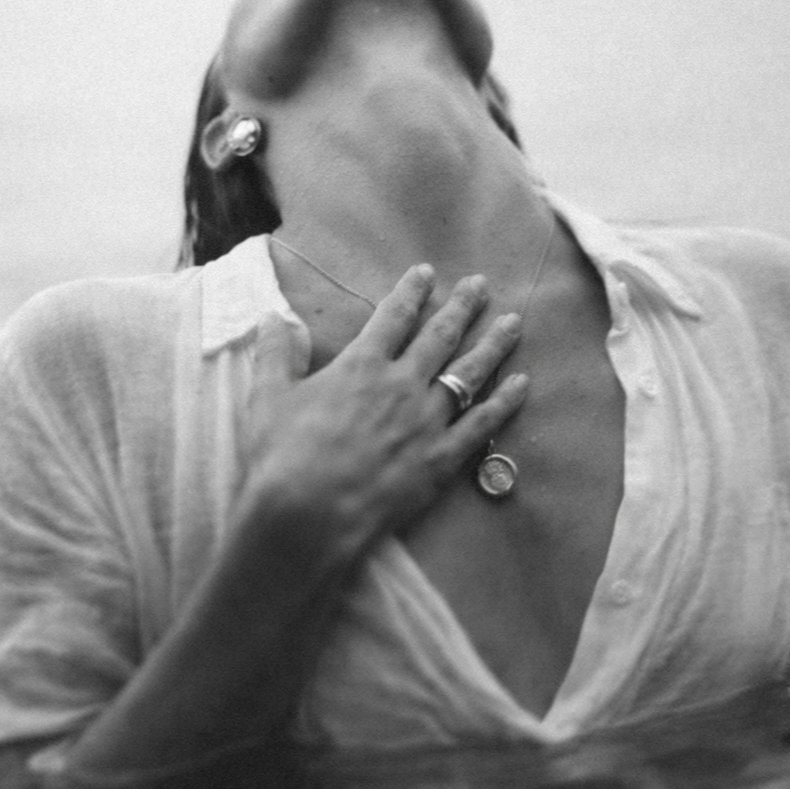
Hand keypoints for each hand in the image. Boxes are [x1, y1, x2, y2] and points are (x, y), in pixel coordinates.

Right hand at [238, 264, 527, 567]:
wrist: (306, 517)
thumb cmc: (281, 456)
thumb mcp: (267, 396)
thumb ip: (275, 352)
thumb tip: (273, 316)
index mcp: (361, 365)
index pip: (393, 316)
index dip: (411, 291)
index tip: (427, 273)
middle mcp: (401, 385)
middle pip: (440, 336)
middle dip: (462, 307)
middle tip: (481, 285)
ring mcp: (427, 422)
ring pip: (469, 373)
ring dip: (493, 344)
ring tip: (513, 322)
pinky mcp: (442, 459)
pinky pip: (482, 425)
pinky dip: (504, 402)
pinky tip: (522, 383)